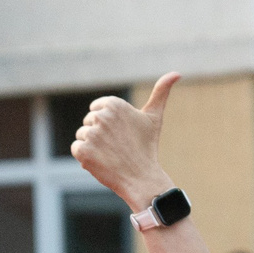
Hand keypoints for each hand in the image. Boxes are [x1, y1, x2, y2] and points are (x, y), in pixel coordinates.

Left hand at [70, 74, 179, 210]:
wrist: (142, 179)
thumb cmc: (147, 148)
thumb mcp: (154, 118)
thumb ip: (161, 92)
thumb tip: (177, 73)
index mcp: (114, 104)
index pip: (96, 109)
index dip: (108, 124)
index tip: (121, 134)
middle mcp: (101, 116)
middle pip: (88, 122)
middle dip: (100, 135)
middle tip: (118, 147)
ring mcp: (91, 134)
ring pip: (82, 135)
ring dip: (93, 146)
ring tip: (111, 155)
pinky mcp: (83, 150)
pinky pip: (76, 149)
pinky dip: (85, 157)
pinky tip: (102, 162)